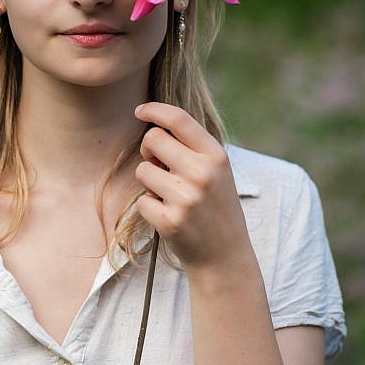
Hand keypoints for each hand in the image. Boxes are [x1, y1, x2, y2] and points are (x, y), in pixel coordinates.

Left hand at [133, 102, 252, 270]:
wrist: (225, 254)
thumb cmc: (215, 206)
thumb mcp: (216, 170)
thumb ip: (192, 147)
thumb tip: (154, 126)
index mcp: (216, 155)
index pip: (178, 119)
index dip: (154, 110)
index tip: (140, 110)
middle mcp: (203, 173)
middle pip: (153, 139)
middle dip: (148, 149)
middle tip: (159, 165)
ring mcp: (187, 198)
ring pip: (143, 170)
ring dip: (149, 181)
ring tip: (169, 195)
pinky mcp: (171, 220)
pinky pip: (142, 200)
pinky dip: (149, 207)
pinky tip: (168, 215)